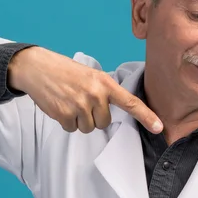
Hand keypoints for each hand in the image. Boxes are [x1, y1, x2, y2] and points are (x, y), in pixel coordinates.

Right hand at [7, 46, 162, 133]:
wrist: (37, 67)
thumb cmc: (66, 72)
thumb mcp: (91, 75)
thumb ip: (105, 91)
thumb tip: (115, 112)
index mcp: (105, 83)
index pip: (130, 102)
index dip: (146, 116)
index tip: (159, 128)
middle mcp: (95, 94)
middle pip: (104, 122)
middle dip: (93, 116)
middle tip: (80, 100)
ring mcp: (79, 105)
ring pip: (89, 128)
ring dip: (79, 120)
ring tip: (69, 102)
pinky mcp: (64, 114)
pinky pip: (72, 129)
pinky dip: (66, 121)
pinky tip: (60, 106)